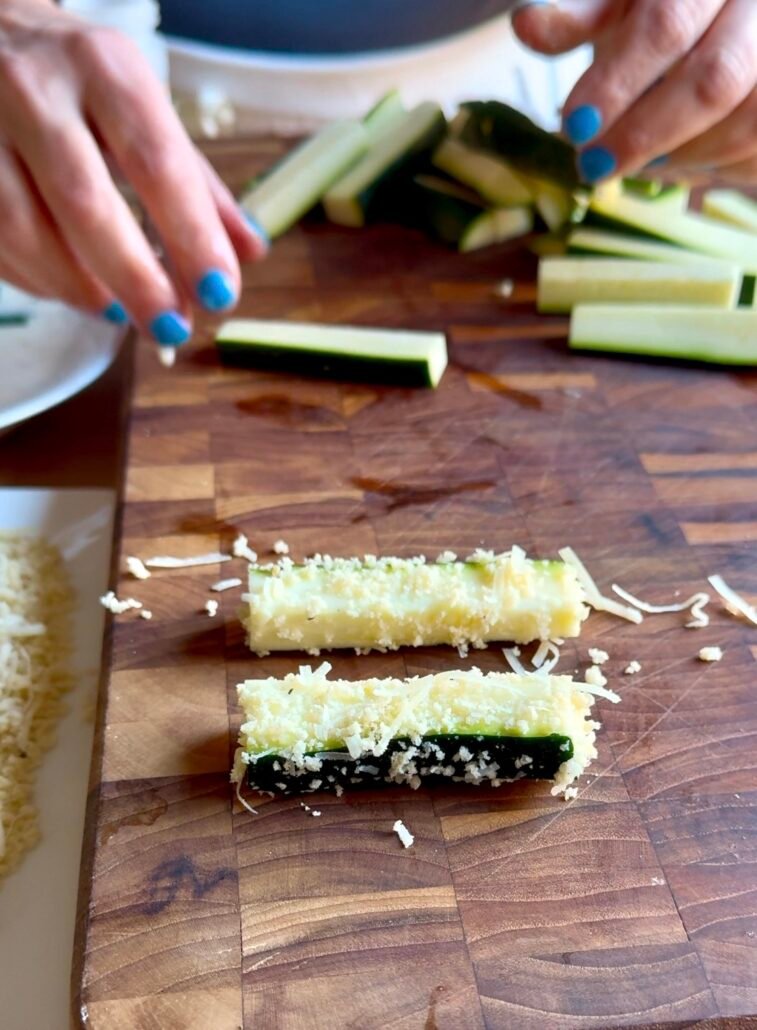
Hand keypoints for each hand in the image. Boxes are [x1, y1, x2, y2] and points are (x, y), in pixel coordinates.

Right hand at [0, 0, 266, 344]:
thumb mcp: (143, 111)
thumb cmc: (79, 85)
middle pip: (86, 202)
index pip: (156, 162)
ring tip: (119, 312)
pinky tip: (71, 289)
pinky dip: (39, 280)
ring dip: (80, 287)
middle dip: (135, 278)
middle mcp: (38, 89)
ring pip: (25, 229)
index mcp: (105, 70)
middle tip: (171, 327)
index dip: (191, 236)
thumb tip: (249, 250)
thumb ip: (196, 184)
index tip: (219, 293)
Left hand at [512, 0, 756, 185]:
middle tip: (592, 166)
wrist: (724, 22)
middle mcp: (756, 5)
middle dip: (644, 134)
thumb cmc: (661, 12)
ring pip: (745, 123)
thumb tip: (527, 23)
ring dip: (680, 157)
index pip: (666, 23)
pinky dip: (713, 167)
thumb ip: (577, 13)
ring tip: (636, 164)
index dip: (617, 81)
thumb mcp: (617, 2)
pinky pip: (756, 151)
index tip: (573, 127)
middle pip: (715, 80)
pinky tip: (677, 161)